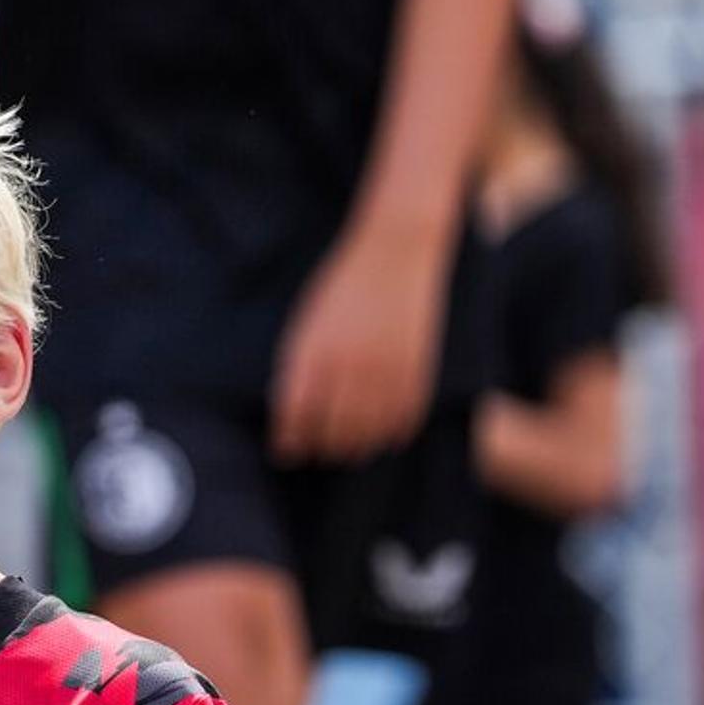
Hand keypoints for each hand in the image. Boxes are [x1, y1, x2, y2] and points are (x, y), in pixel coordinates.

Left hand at [271, 218, 446, 463]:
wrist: (395, 250)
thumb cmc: (342, 284)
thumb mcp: (308, 322)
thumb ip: (299, 366)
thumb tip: (292, 411)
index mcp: (314, 353)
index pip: (296, 414)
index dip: (289, 438)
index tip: (285, 450)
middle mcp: (350, 367)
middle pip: (333, 430)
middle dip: (321, 447)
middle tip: (317, 454)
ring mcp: (386, 369)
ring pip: (369, 431)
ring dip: (356, 447)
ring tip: (347, 452)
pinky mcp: (418, 368)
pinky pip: (405, 418)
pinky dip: (393, 434)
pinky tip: (384, 438)